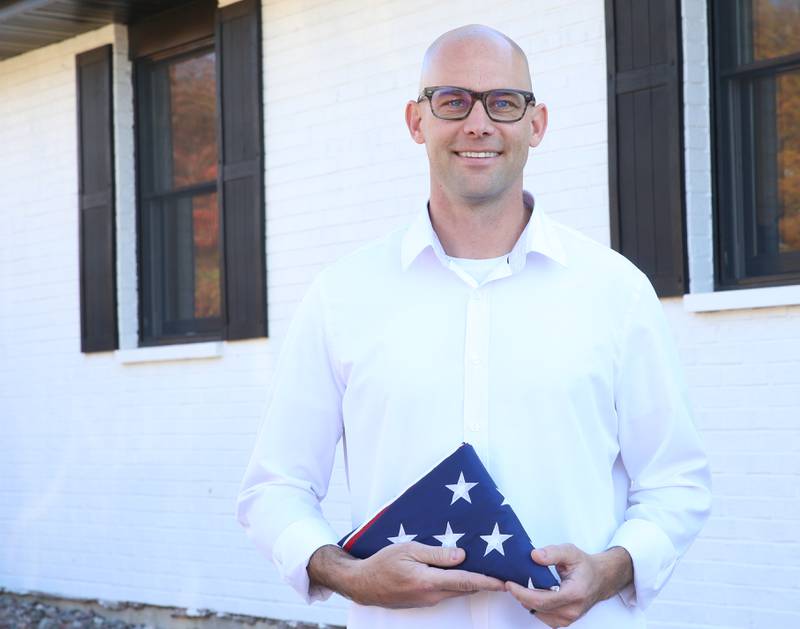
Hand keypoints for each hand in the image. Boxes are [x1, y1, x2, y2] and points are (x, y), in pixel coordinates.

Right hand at [308, 542, 505, 608]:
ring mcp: (428, 601)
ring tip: (488, 569)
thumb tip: (462, 556)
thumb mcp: (408, 549)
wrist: (362, 584)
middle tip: (504, 570)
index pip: (465, 581)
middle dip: (486, 581)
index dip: (488, 581)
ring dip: (472, 582)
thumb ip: (436, 554)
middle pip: (465, 588)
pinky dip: (458, 584)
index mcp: (428, 581)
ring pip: (456, 591)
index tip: (505, 581)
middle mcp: (431, 595)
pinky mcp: (424, 601)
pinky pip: (446, 592)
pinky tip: (461, 572)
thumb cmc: (382, 563)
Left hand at [505, 544, 632, 627]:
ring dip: (526, 601)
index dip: (522, 593)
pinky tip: (530, 593)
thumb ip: (552, 552)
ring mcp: (569, 618)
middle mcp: (571, 610)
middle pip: (538, 608)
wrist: (600, 578)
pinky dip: (534, 606)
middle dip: (520, 596)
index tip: (510, 584)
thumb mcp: (570, 552)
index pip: (542, 600)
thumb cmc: (585, 566)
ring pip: (539, 613)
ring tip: (519, 586)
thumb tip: (534, 555)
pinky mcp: (565, 621)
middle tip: (509, 582)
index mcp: (573, 594)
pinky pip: (543, 616)